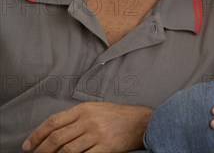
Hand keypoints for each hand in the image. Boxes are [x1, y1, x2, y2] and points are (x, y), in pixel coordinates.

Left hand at [22, 102, 151, 152]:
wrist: (142, 122)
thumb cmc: (118, 116)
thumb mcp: (96, 108)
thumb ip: (77, 116)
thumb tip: (53, 130)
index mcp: (85, 109)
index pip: (54, 121)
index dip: (37, 134)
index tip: (28, 145)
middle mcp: (89, 121)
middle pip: (57, 137)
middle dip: (42, 150)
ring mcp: (97, 134)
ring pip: (68, 150)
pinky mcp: (106, 147)